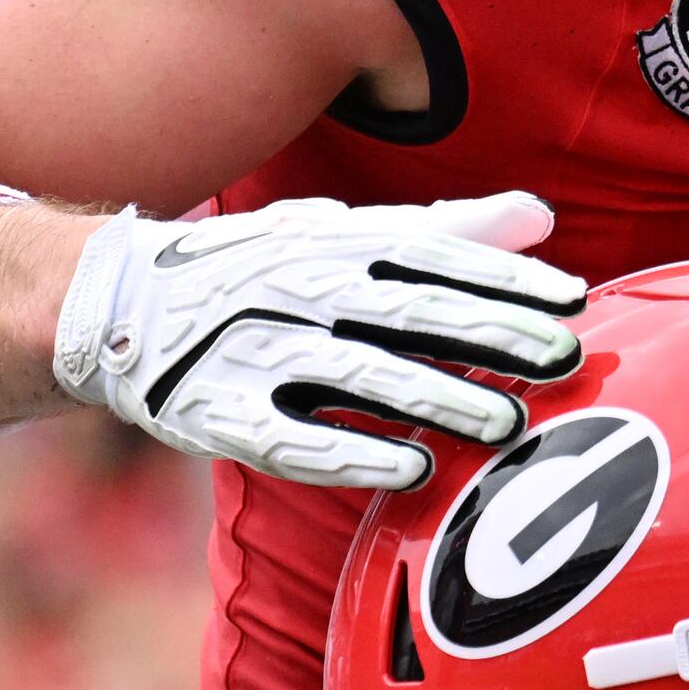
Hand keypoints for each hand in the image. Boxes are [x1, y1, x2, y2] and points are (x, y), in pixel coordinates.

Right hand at [51, 192, 588, 490]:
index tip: (573, 300)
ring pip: (359, 375)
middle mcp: (296, 289)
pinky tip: (414, 471)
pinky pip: (291, 438)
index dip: (503, 279)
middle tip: (564, 360)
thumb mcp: (344, 234)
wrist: (115, 303)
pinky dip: (353, 455)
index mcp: (332, 242)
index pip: (433, 256)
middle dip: (488, 336)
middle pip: (407, 312)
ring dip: (437, 399)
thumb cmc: (262, 268)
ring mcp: (256, 352)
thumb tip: (541, 218)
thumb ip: (445, 232)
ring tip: (508, 423)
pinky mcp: (218, 414)